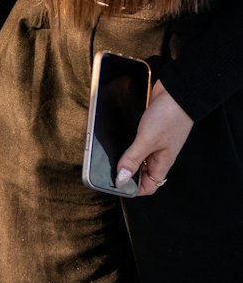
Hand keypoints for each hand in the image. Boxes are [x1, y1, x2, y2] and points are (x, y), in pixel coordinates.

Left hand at [115, 79, 192, 196]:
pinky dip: (127, 145)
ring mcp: (154, 142)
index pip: (149, 186)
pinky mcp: (149, 130)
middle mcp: (158, 155)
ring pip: (138, 158)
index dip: (133, 190)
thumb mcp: (147, 140)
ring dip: (125, 159)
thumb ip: (133, 158)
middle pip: (141, 173)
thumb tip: (122, 179)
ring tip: (108, 157)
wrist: (176, 93)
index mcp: (161, 163)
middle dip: (125, 174)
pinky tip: (117, 141)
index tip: (115, 186)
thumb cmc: (169, 116)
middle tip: (106, 171)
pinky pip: (137, 144)